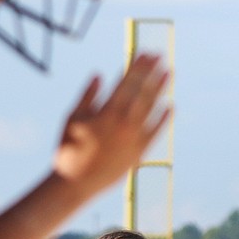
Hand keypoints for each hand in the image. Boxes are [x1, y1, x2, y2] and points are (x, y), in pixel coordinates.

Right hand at [53, 54, 169, 197]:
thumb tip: (99, 75)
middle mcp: (123, 123)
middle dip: (151, 71)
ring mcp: (133, 138)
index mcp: (106, 112)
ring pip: (152, 108)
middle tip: (160, 56)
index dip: (138, 66)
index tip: (146, 53)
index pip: (127, 82)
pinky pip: (156, 132)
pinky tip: (170, 106)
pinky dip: (164, 119)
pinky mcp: (139, 153)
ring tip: (168, 73)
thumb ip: (87, 96)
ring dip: (161, 89)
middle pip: (142, 91)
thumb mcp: (72, 119)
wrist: (75, 185)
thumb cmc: (69, 150)